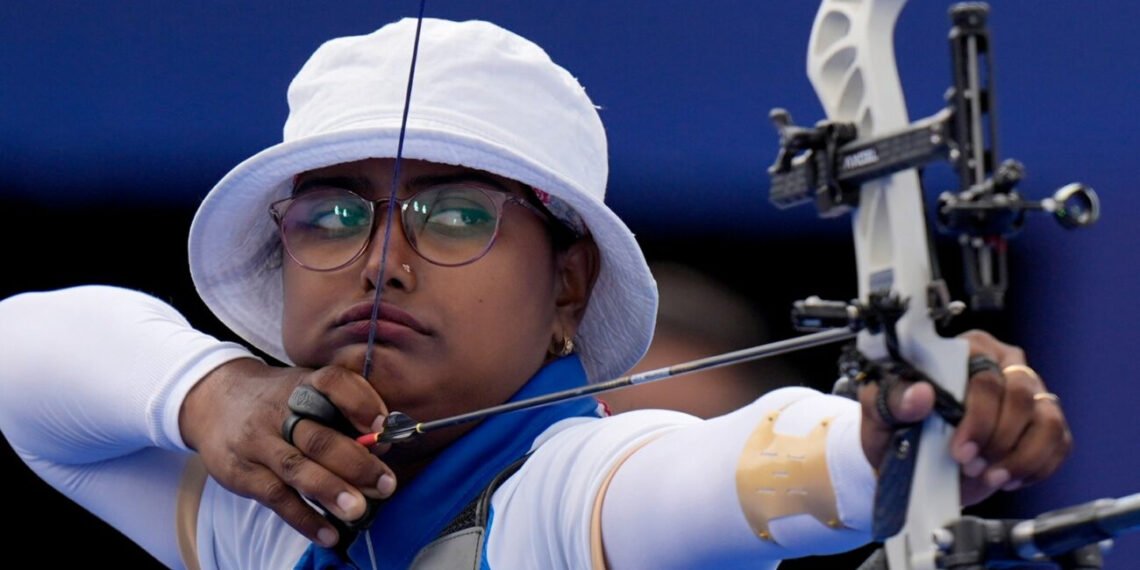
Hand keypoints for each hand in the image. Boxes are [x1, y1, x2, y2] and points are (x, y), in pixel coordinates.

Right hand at [179, 358, 396, 547]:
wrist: (213, 401)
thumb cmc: (278, 401)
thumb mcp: (306, 390)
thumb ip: (343, 411)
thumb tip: (382, 445)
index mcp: (303, 385)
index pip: (333, 383)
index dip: (360, 402)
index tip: (382, 425)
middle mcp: (279, 412)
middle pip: (318, 437)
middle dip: (356, 463)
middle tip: (386, 484)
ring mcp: (258, 443)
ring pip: (297, 468)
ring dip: (330, 491)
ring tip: (358, 510)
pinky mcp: (242, 473)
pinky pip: (276, 498)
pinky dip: (304, 519)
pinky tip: (329, 533)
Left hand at [859, 329, 1071, 505]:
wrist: (909, 460)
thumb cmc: (896, 427)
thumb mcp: (880, 413)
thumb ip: (894, 400)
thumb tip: (921, 394)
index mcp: (965, 349)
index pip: (985, 376)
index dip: (978, 417)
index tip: (960, 451)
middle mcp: (1003, 362)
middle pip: (1020, 397)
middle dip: (998, 439)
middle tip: (971, 466)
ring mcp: (1029, 391)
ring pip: (1047, 420)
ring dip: (1022, 456)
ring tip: (992, 477)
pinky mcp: (1044, 421)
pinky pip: (1059, 441)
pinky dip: (1038, 465)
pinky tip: (1010, 478)